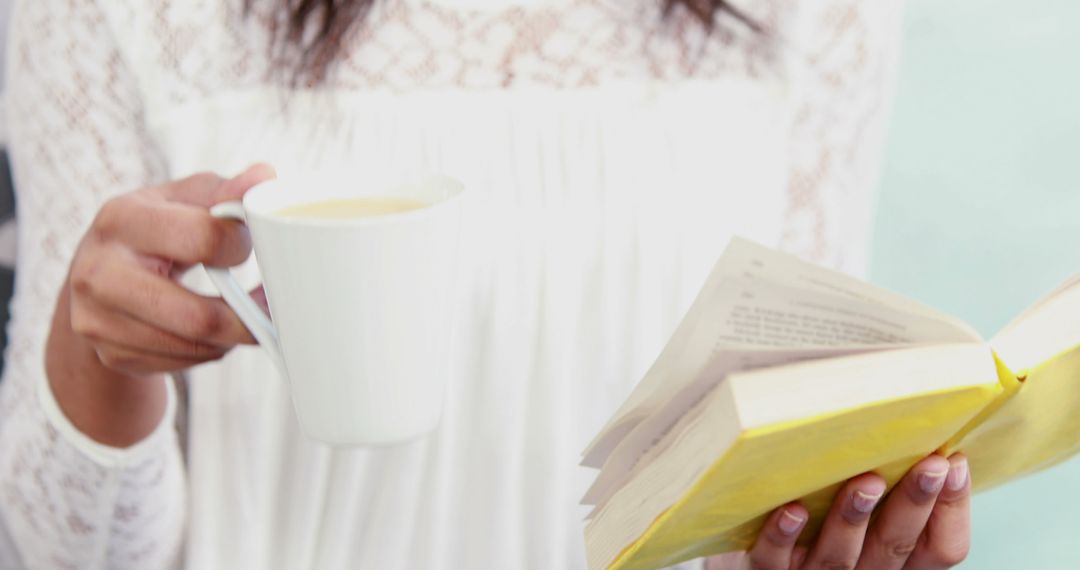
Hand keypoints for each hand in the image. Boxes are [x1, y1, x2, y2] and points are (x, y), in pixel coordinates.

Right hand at [45, 164, 274, 445]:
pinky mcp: (110, 353)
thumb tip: (266, 178)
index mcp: (121, 219)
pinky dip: (208, 351)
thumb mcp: (185, 198)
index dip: (240, 246)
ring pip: (193, 347)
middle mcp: (99, 272)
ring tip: (241, 316)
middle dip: (247, 319)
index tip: (250, 247)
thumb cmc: (156, 227)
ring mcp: (97, 320)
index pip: (203, 238)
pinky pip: (180, 364)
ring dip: (230, 338)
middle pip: (198, 317)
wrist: (99, 273)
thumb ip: (227, 190)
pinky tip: (209, 331)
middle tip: (271, 309)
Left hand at [709, 453, 970, 569]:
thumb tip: (918, 431)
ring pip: (838, 554)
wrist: (760, 562)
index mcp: (893, 560)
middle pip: (893, 545)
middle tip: (932, 464)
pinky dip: (783, 536)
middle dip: (914, 503)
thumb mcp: (869, 518)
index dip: (952, 509)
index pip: (940, 549)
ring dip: (853, 516)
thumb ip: (888, 491)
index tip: (955, 462)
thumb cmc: (820, 527)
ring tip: (866, 482)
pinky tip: (790, 510)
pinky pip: (773, 559)